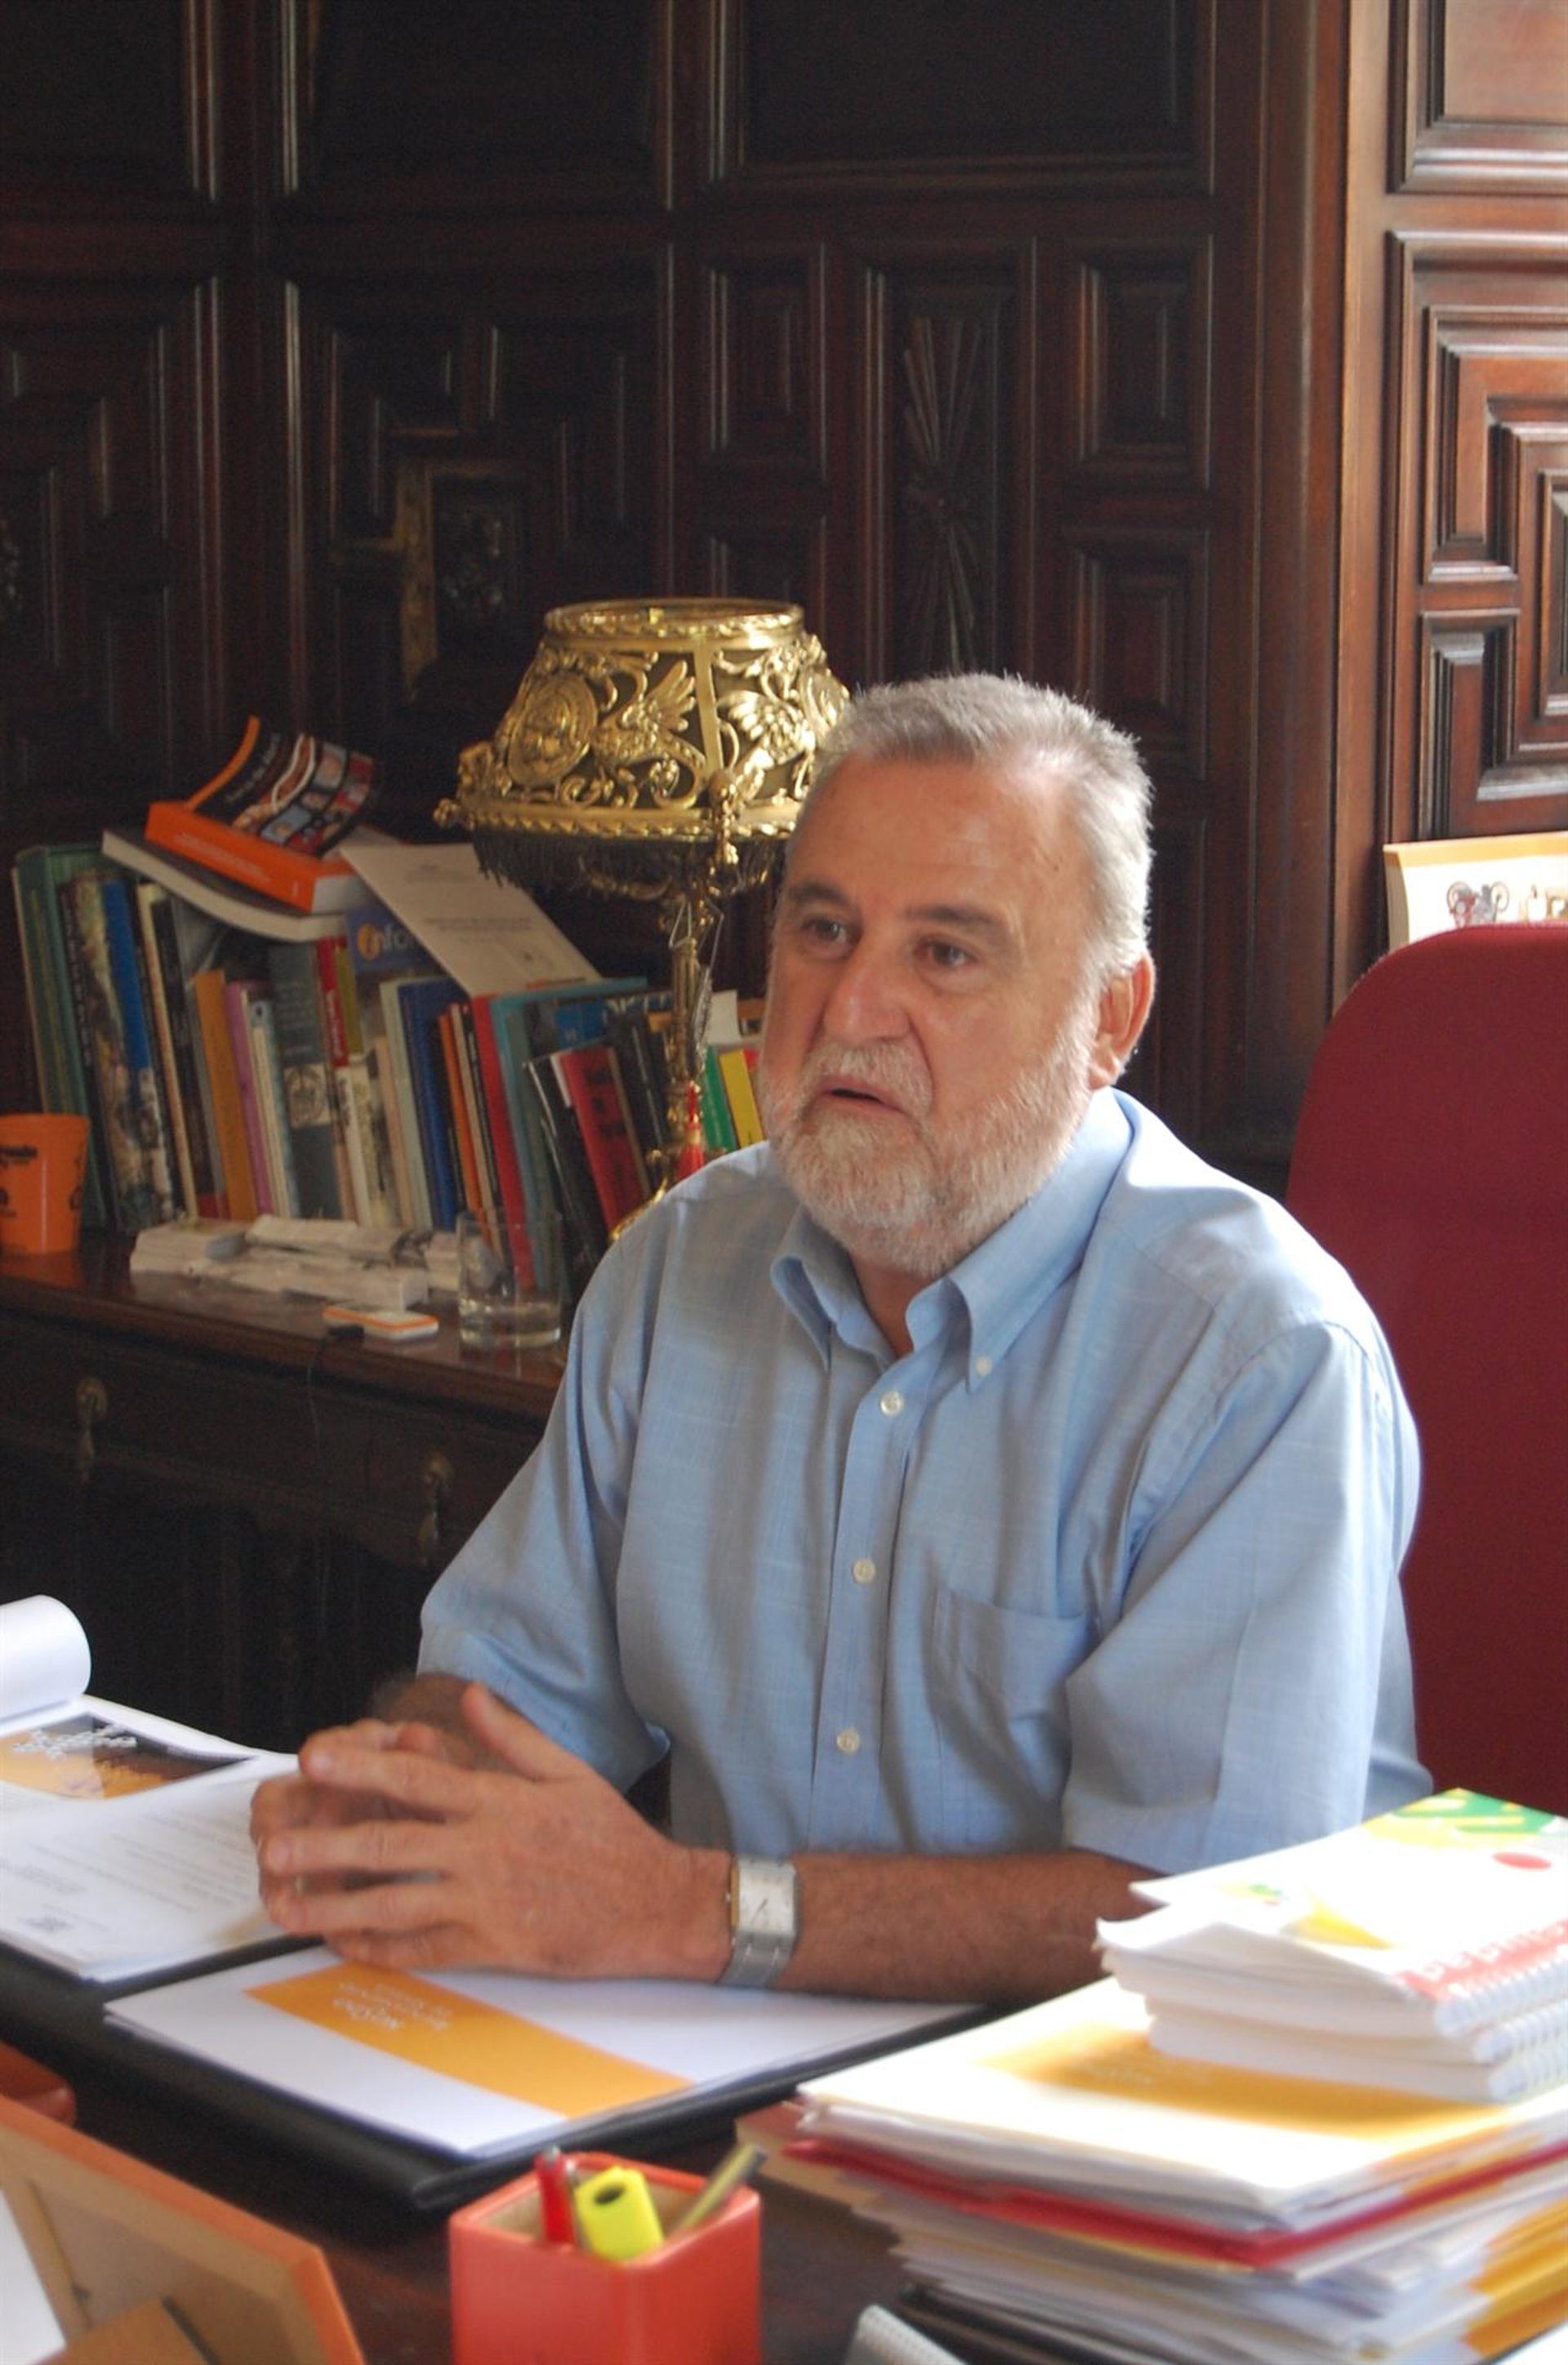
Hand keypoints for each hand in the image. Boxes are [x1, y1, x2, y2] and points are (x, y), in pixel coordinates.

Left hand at [253, 1684, 727, 1980]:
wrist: (655, 1904)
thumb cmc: (611, 1838)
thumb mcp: (567, 1772)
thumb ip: (511, 1737)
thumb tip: (471, 1697)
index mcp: (498, 1801)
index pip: (416, 1775)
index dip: (360, 1765)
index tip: (313, 1757)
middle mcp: (484, 1849)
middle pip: (389, 1843)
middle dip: (324, 1842)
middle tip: (273, 1843)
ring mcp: (485, 1900)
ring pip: (394, 1901)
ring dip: (335, 1903)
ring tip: (287, 1903)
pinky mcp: (492, 1945)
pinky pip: (424, 1949)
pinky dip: (380, 1948)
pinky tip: (345, 1944)